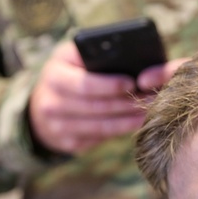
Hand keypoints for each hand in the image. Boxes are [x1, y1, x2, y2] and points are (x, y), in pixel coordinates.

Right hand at [27, 42, 144, 154]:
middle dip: (126, 104)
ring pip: (99, 127)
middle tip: (151, 100)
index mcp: (54, 72)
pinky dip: (118, 131)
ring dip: (127, 121)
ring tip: (148, 113)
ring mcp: (55, 125)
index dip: (110, 85)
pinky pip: (97, 139)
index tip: (133, 82)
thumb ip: (104, 55)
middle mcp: (49, 100)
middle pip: (95, 107)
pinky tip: (133, 123)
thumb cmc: (73, 73)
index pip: (85, 83)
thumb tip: (143, 70)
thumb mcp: (79, 57)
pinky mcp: (65, 142)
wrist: (46, 101)